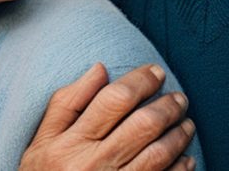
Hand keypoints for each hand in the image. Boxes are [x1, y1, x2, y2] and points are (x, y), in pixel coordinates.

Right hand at [19, 63, 195, 170]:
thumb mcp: (43, 139)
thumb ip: (67, 102)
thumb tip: (100, 69)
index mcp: (70, 142)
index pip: (114, 100)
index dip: (140, 80)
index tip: (155, 71)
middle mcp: (93, 164)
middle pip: (142, 125)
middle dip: (167, 106)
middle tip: (178, 97)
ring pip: (158, 154)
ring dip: (179, 134)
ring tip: (186, 122)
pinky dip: (180, 168)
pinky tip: (185, 157)